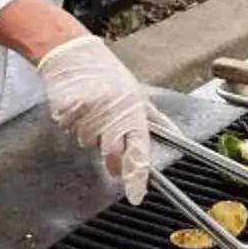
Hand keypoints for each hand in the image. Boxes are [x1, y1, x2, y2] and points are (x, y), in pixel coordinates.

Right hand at [36, 33, 161, 202]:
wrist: (74, 53)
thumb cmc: (108, 74)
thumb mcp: (139, 95)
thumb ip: (158, 121)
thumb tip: (180, 138)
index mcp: (133, 111)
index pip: (138, 151)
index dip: (137, 176)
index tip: (136, 195)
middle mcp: (112, 115)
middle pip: (111, 155)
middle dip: (111, 156)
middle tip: (108, 137)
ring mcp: (87, 114)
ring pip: (87, 143)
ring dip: (90, 133)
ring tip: (92, 109)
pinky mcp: (67, 112)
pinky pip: (70, 131)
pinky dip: (73, 124)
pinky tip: (78, 107)